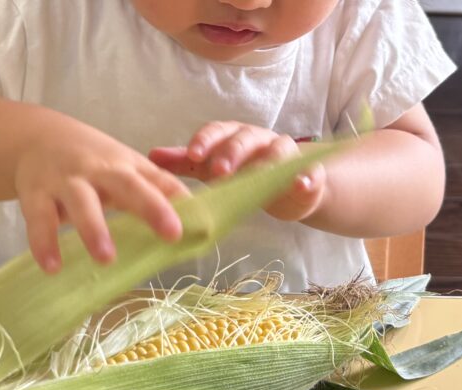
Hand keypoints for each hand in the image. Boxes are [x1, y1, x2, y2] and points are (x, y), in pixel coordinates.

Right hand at [14, 118, 189, 272]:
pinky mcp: (35, 194)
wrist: (36, 137)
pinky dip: (44, 243)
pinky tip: (51, 267)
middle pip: (126, 186)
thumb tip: (197, 221)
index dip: (179, 200)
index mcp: (123, 166)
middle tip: (172, 232)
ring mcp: (65, 181)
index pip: (157, 182)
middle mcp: (97, 171)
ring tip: (106, 258)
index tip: (202, 221)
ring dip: (94, 229)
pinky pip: (39, 219)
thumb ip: (155, 189)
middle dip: (150, 207)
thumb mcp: (124, 167)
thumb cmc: (90, 160)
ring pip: (81, 203)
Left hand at [149, 121, 326, 222]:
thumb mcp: (213, 168)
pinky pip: (310, 173)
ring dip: (268, 162)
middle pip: (244, 140)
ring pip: (279, 151)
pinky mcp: (307, 176)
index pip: (217, 133)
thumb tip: (150, 157)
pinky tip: (302, 183)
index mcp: (233, 137)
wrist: (288, 185)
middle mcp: (259, 140)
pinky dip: (307, 177)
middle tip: (219, 170)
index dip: (206, 141)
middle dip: (232, 153)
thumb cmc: (244, 172)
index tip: (192, 154)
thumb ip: (185, 164)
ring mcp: (286, 156)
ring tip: (258, 174)